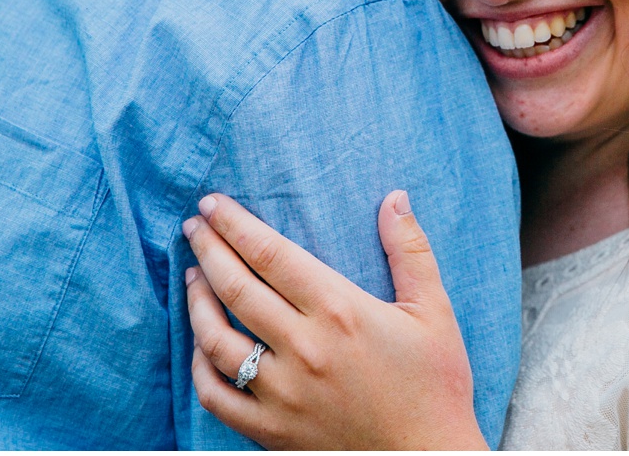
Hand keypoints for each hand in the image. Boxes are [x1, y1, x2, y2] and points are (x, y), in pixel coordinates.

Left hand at [183, 190, 489, 450]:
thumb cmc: (436, 384)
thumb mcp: (434, 311)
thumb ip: (410, 250)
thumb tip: (394, 198)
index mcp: (339, 310)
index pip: (270, 254)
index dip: (235, 224)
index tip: (212, 205)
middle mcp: (303, 348)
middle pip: (236, 287)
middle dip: (208, 249)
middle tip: (192, 226)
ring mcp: (282, 392)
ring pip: (216, 339)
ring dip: (197, 302)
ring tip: (192, 276)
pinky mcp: (271, 430)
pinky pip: (217, 395)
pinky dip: (200, 367)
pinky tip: (201, 346)